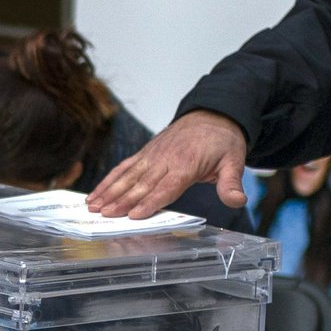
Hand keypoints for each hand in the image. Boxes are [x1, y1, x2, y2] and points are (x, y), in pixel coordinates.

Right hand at [85, 111, 248, 217]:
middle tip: (105, 215)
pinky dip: (109, 180)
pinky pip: (124, 168)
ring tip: (93, 206)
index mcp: (186, 164)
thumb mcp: (234, 160)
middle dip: (121, 200)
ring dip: (109, 191)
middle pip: (141, 184)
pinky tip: (96, 193)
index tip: (134, 215)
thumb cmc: (222, 140)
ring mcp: (152, 156)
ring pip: (127, 176)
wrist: (212, 114)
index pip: (166, 187)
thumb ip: (231, 183)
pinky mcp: (145, 154)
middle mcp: (165, 160)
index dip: (150, 202)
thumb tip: (238, 201)